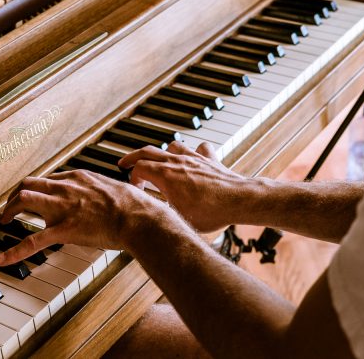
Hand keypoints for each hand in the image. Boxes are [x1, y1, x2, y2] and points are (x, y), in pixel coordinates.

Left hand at [0, 169, 166, 265]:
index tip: (37, 198)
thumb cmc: (132, 205)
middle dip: (15, 195)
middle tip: (10, 208)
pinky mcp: (62, 230)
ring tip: (3, 222)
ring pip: (23, 199)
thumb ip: (103, 189)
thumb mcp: (115, 187)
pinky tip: (2, 260)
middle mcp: (66, 188)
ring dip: (9, 210)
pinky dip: (13, 252)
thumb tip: (110, 193)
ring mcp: (62, 208)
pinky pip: (31, 241)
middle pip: (29, 183)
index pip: (49, 179)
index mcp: (78, 177)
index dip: (39, 189)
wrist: (136, 217)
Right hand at [120, 140, 264, 232]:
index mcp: (165, 175)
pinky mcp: (209, 159)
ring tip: (160, 161)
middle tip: (124, 162)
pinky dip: (193, 152)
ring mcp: (193, 158)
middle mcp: (177, 161)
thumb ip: (161, 211)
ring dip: (163, 152)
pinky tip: (193, 159)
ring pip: (172, 145)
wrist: (239, 200)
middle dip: (134, 157)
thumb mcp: (177, 218)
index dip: (133, 179)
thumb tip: (149, 213)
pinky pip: (199, 148)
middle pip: (148, 151)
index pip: (139, 168)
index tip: (136, 191)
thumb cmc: (211, 212)